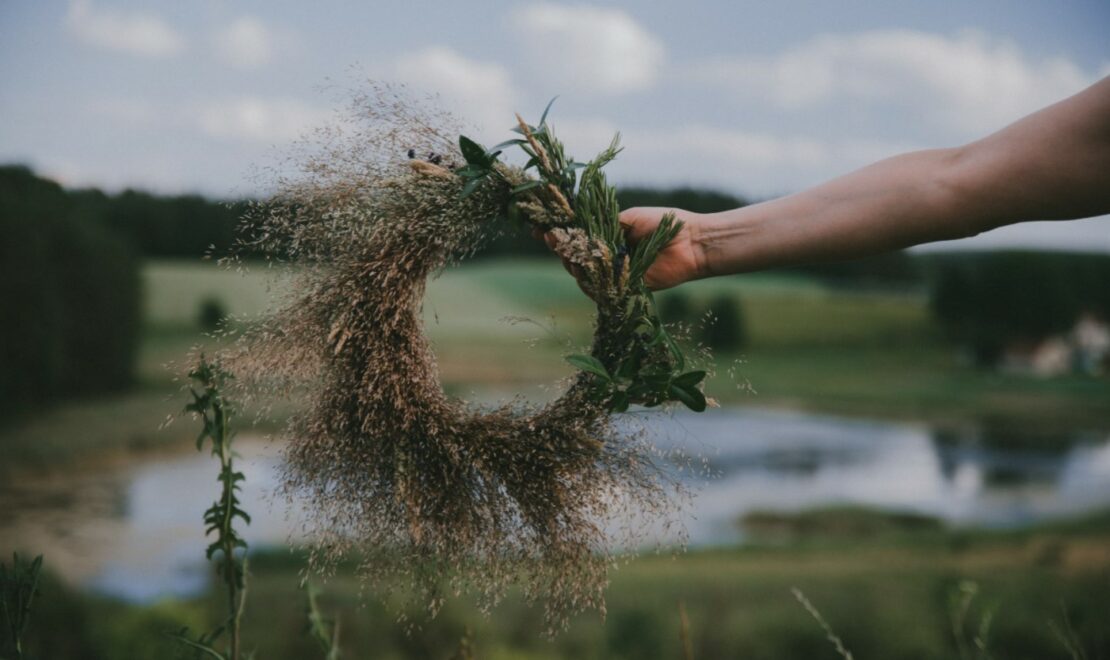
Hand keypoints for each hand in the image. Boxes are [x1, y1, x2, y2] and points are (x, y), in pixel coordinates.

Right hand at [535, 206, 705, 292]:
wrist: (691, 242)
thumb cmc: (663, 224)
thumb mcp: (629, 218)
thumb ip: (604, 224)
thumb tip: (577, 227)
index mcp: (609, 238)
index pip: (578, 239)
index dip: (560, 236)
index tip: (542, 229)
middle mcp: (610, 257)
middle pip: (576, 259)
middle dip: (562, 249)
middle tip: (553, 239)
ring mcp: (616, 274)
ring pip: (585, 275)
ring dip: (573, 265)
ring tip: (568, 253)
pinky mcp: (626, 289)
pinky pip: (602, 290)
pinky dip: (590, 283)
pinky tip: (583, 271)